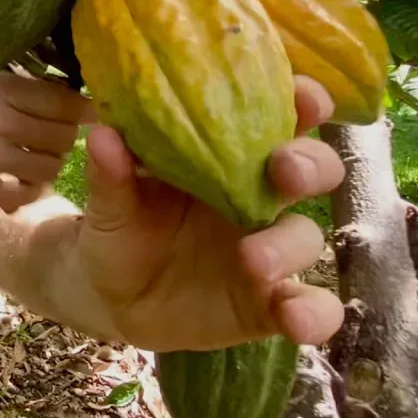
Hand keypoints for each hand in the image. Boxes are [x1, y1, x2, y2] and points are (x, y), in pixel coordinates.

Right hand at [0, 45, 92, 209]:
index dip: (82, 106)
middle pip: (63, 134)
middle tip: (59, 132)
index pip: (64, 99)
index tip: (88, 107)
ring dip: (49, 162)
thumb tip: (30, 61)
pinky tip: (21, 182)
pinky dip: (28, 191)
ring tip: (40, 156)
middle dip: (66, 134)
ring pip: (49, 167)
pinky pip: (22, 194)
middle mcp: (1, 121)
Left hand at [73, 76, 345, 351]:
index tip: (307, 95)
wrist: (108, 296)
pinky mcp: (270, 303)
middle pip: (312, 169)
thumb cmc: (119, 229)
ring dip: (288, 245)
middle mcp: (260, 198)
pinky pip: (310, 309)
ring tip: (252, 259)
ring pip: (307, 238)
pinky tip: (297, 322)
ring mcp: (270, 250)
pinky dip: (314, 316)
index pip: (277, 117)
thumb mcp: (109, 202)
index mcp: (228, 156)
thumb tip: (103, 134)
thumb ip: (111, 173)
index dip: (302, 101)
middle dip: (308, 163)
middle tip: (283, 169)